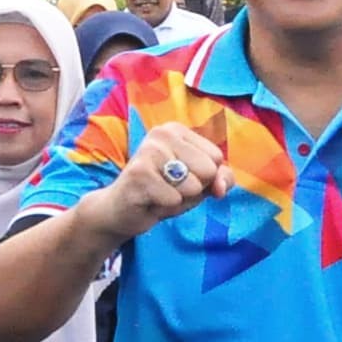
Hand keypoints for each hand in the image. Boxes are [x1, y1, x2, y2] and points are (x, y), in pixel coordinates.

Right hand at [88, 120, 226, 237]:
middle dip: (194, 189)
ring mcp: (149, 151)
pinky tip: (150, 201)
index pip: (217, 157)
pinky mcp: (139, 173)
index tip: (181, 179)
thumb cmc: (162, 193)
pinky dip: (166, 207)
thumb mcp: (198, 184)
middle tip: (169, 189)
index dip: (205, 178)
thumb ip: (220, 179)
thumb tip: (221, 186)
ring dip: (179, 199)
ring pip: (193, 186)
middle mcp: (162, 133)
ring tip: (160, 195)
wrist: (120, 211)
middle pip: (208, 170)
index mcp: (176, 129)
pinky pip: (175, 198)